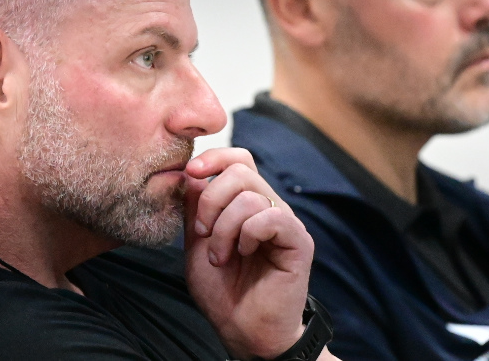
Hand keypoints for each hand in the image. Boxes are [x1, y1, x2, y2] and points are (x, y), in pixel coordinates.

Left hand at [184, 148, 314, 359]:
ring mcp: (285, 222)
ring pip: (251, 195)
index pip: (238, 159)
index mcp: (246, 203)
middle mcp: (268, 207)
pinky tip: (244, 253)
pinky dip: (248, 234)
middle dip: (211, 200)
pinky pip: (271, 217)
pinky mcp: (298, 240)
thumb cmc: (222, 291)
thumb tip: (191, 174)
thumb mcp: (196, 243)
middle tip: (203, 233)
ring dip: (225, 227)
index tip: (190, 172)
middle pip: (240, 171)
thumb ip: (194, 208)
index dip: (214, 157)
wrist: (242, 330)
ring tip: (221, 256)